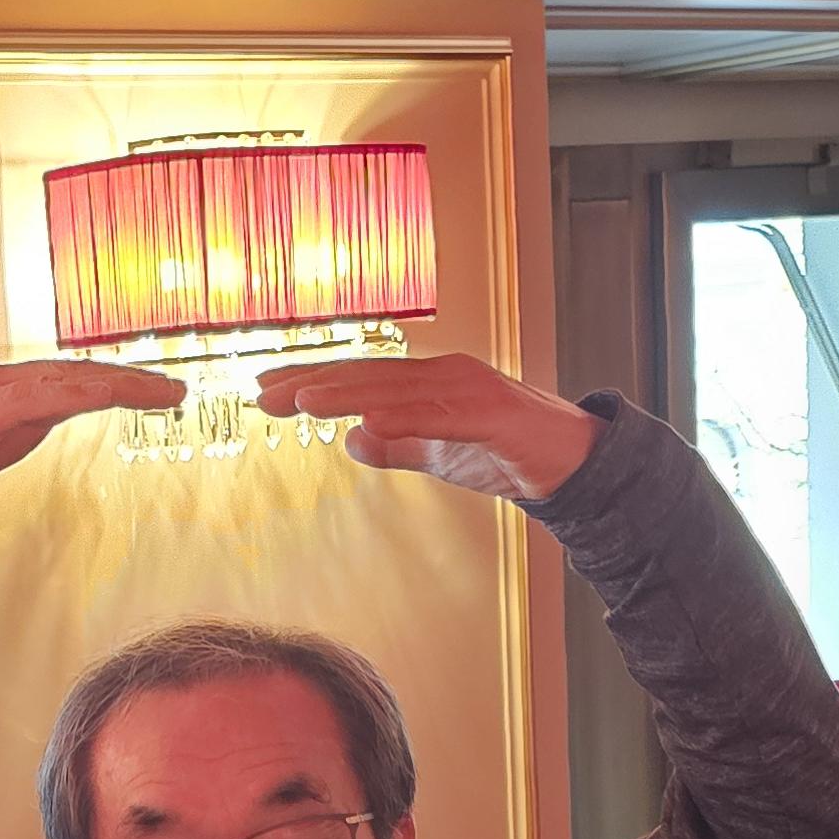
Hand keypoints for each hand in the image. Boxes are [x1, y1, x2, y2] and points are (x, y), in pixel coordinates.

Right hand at [0, 359, 182, 612]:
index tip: (152, 391)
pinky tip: (117, 396)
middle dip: (127, 377)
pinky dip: (82, 395)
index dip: (108, 383)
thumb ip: (11, 436)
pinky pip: (36, 399)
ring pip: (61, 381)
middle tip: (178, 386)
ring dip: (119, 383)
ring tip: (166, 392)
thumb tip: (54, 421)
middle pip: (68, 374)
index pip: (58, 382)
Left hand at [253, 353, 598, 504]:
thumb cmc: (509, 453)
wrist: (577, 464)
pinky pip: (440, 417)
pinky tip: (368, 422)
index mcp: (429, 382)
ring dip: (347, 393)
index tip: (266, 390)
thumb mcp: (439, 455)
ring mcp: (470, 390)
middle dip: (312, 382)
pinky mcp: (493, 415)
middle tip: (262, 393)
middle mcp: (444, 375)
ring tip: (303, 400)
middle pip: (368, 374)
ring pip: (397, 389)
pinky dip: (403, 418)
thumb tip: (351, 440)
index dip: (310, 381)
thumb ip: (397, 446)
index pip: (359, 378)